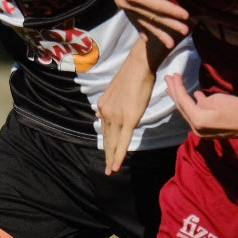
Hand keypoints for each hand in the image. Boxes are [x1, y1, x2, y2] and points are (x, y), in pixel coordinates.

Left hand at [98, 39, 157, 173]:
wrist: (139, 66)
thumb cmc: (132, 76)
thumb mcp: (114, 91)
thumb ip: (108, 104)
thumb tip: (98, 113)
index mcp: (104, 106)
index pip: (105, 129)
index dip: (107, 143)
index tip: (106, 154)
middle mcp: (106, 113)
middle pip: (108, 139)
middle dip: (107, 155)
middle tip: (107, 170)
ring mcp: (116, 117)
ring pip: (114, 142)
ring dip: (112, 158)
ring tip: (111, 171)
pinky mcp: (129, 119)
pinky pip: (123, 141)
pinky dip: (119, 155)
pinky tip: (116, 166)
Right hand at [104, 0, 189, 48]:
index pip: (156, 6)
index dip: (172, 12)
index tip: (187, 16)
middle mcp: (125, 1)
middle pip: (150, 17)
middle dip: (168, 26)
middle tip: (185, 33)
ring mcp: (122, 3)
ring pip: (142, 21)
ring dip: (157, 32)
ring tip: (170, 43)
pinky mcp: (122, 0)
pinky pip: (133, 18)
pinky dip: (141, 28)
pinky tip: (146, 37)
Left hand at [165, 74, 237, 138]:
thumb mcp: (218, 100)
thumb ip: (203, 100)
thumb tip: (197, 99)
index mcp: (198, 120)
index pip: (182, 100)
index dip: (177, 86)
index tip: (173, 73)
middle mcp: (197, 129)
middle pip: (182, 108)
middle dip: (175, 92)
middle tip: (168, 78)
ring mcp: (204, 132)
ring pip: (189, 112)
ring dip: (182, 99)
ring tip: (174, 87)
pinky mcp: (211, 130)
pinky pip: (197, 116)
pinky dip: (193, 105)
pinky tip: (192, 97)